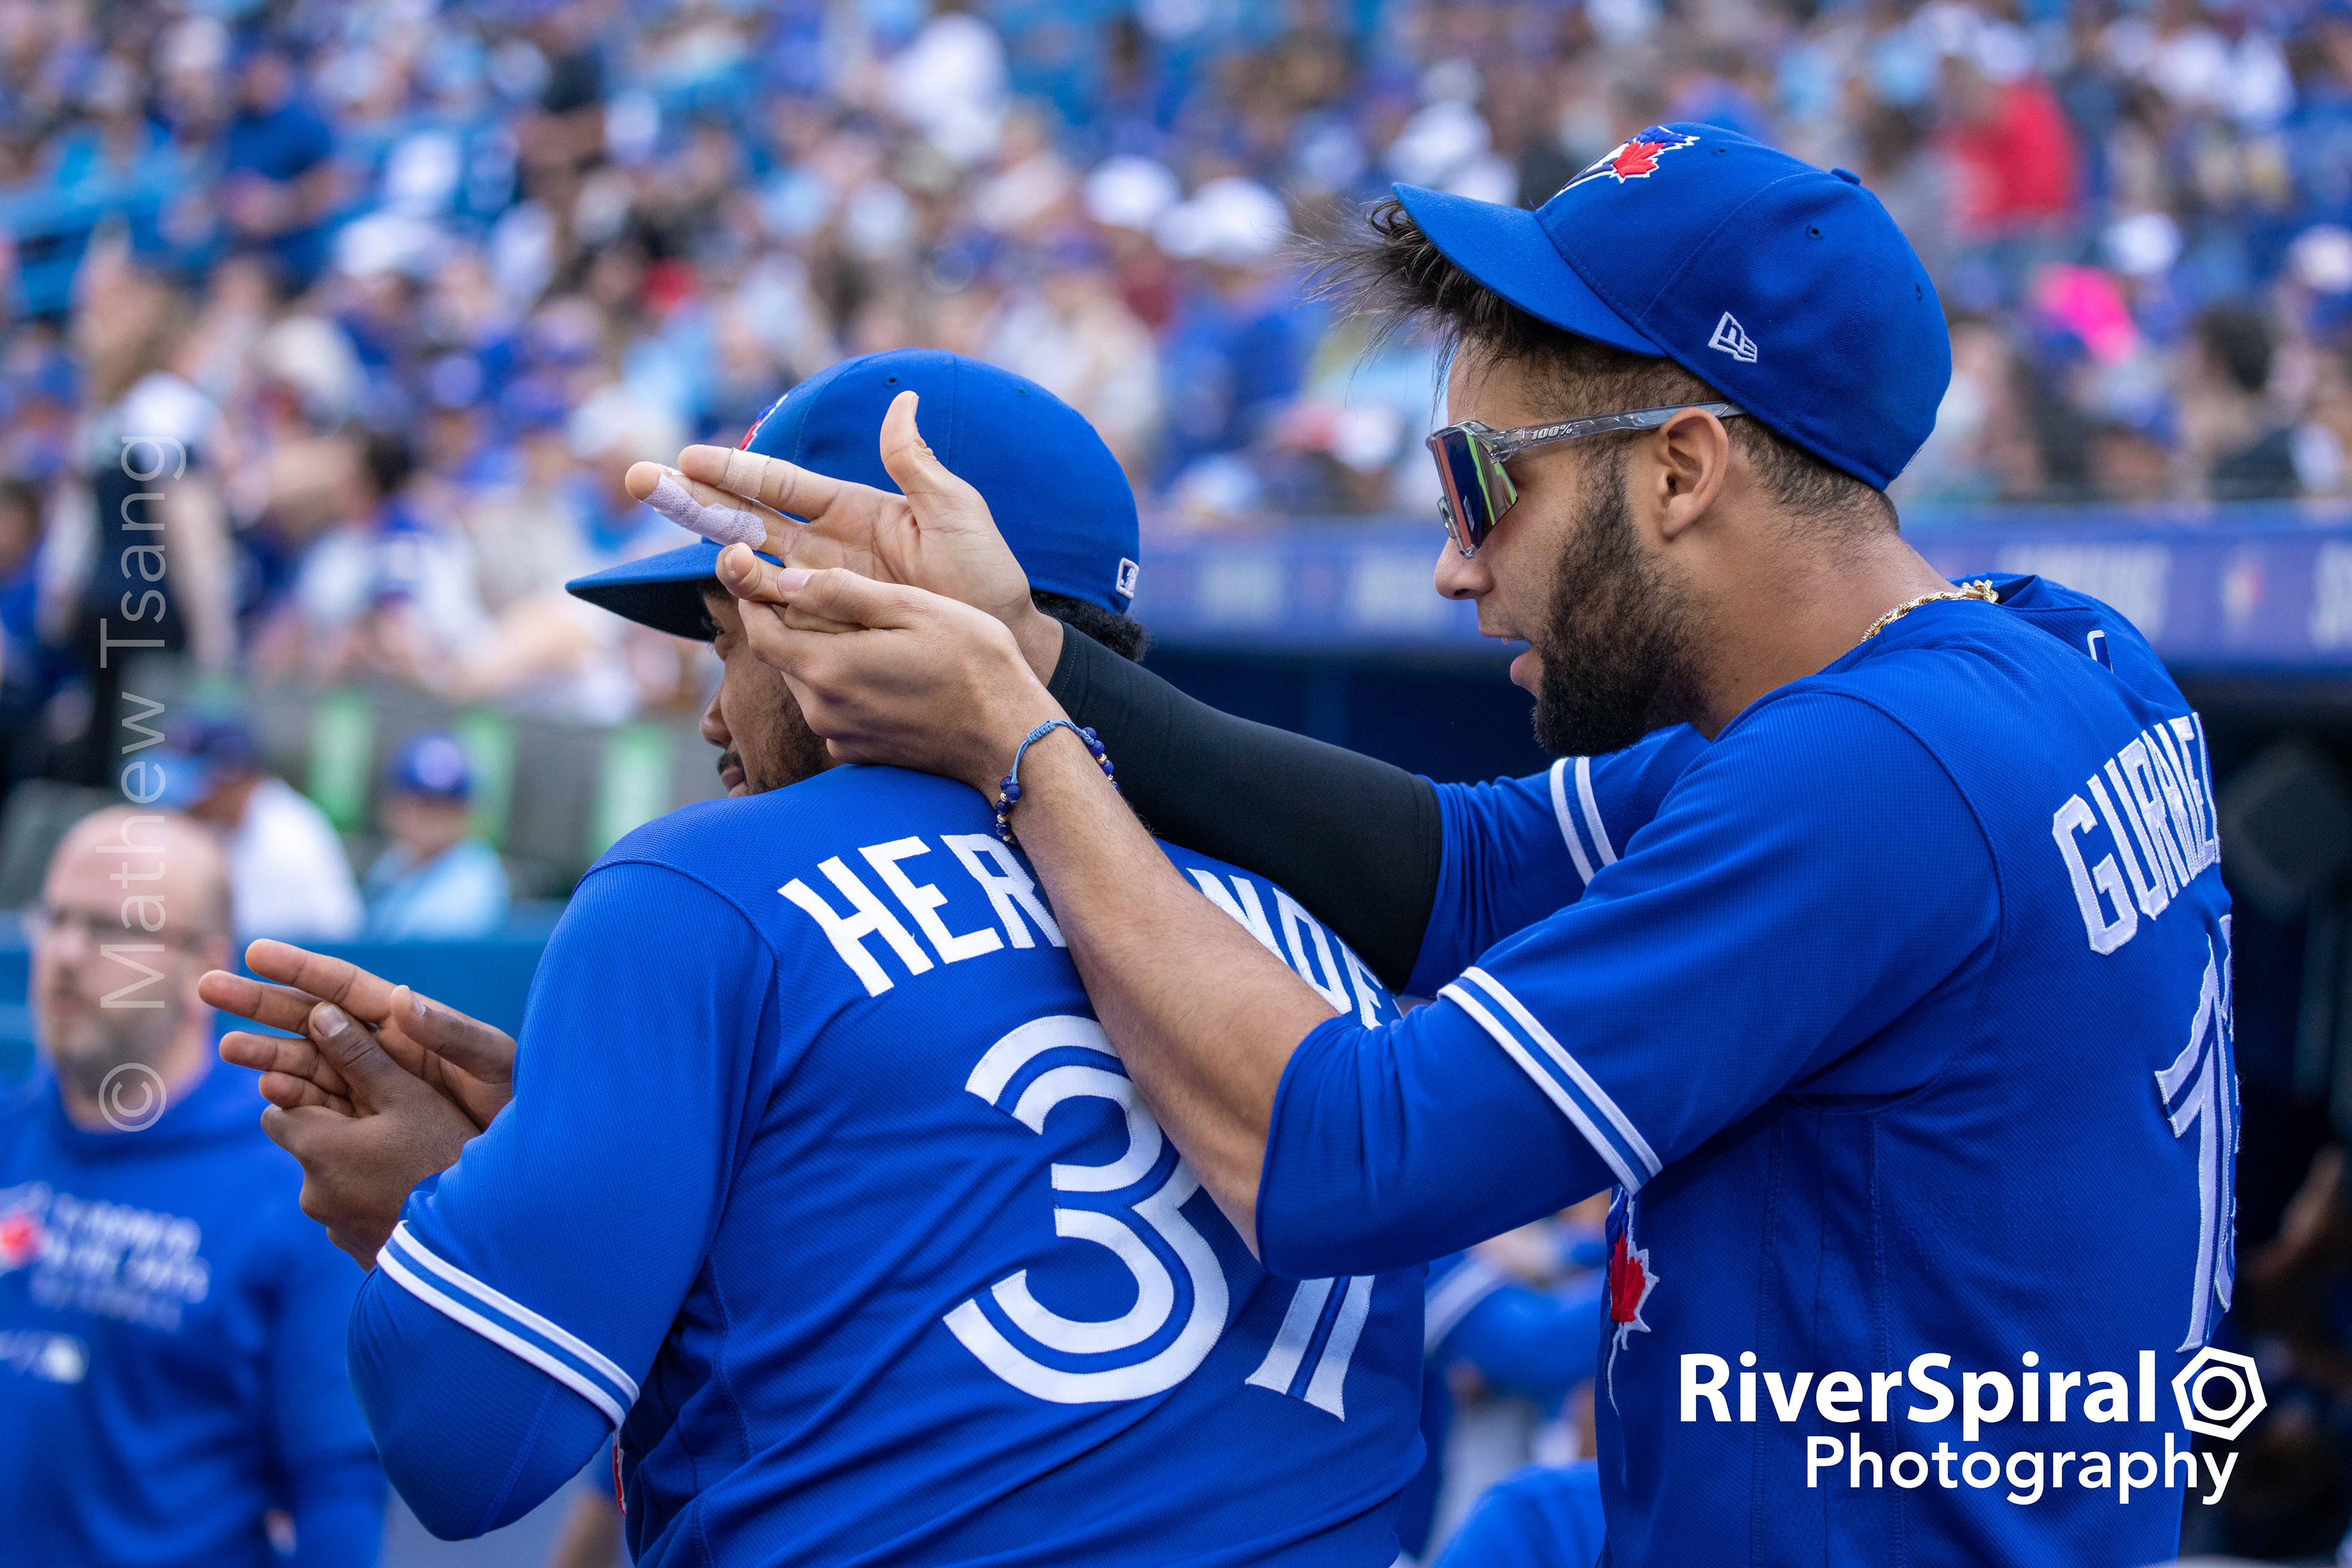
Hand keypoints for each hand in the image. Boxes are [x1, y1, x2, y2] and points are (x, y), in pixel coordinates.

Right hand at [202, 941, 514, 1128]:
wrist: (525, 1157)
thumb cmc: (519, 1097)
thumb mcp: (493, 1061)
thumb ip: (451, 1032)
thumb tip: (400, 1000)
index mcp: (407, 1021)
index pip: (343, 986)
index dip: (299, 968)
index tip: (255, 952)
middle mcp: (381, 1048)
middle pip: (309, 1018)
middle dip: (259, 1002)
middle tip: (205, 987)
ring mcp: (369, 1086)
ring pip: (306, 1062)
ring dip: (265, 1053)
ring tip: (224, 1046)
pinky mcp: (367, 1123)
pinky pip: (322, 1108)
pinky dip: (293, 1100)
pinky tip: (266, 1096)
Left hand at [255, 1001, 480, 1268]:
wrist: (472, 1247)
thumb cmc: (444, 1158)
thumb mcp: (409, 1097)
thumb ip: (361, 1057)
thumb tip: (319, 1012)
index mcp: (315, 1146)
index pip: (276, 1106)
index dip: (300, 1088)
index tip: (337, 1081)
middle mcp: (312, 1191)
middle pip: (306, 1145)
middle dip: (333, 1129)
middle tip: (381, 1118)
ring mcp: (333, 1227)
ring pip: (332, 1180)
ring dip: (355, 1166)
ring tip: (407, 1159)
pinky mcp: (357, 1251)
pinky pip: (354, 1212)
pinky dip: (373, 1198)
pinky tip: (413, 1191)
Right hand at [628, 391, 1065, 677]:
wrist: (1004, 647)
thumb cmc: (987, 580)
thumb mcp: (956, 513)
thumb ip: (918, 464)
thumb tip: (902, 400)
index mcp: (852, 511)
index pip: (779, 484)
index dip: (735, 471)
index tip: (687, 458)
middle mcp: (825, 549)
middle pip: (745, 519)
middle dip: (692, 500)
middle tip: (637, 481)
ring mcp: (821, 592)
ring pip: (752, 566)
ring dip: (714, 548)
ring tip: (688, 534)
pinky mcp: (826, 633)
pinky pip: (777, 617)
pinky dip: (747, 603)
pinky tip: (719, 588)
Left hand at [718, 560, 1060, 793]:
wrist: (1009, 739)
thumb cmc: (973, 665)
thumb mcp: (913, 608)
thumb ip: (844, 593)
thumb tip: (789, 580)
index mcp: (829, 667)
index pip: (760, 632)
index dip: (754, 601)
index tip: (761, 576)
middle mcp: (823, 709)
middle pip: (782, 658)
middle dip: (790, 625)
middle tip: (818, 596)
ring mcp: (840, 736)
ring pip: (808, 684)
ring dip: (819, 655)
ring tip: (859, 632)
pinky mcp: (859, 754)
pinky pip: (833, 710)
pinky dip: (843, 686)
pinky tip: (881, 672)